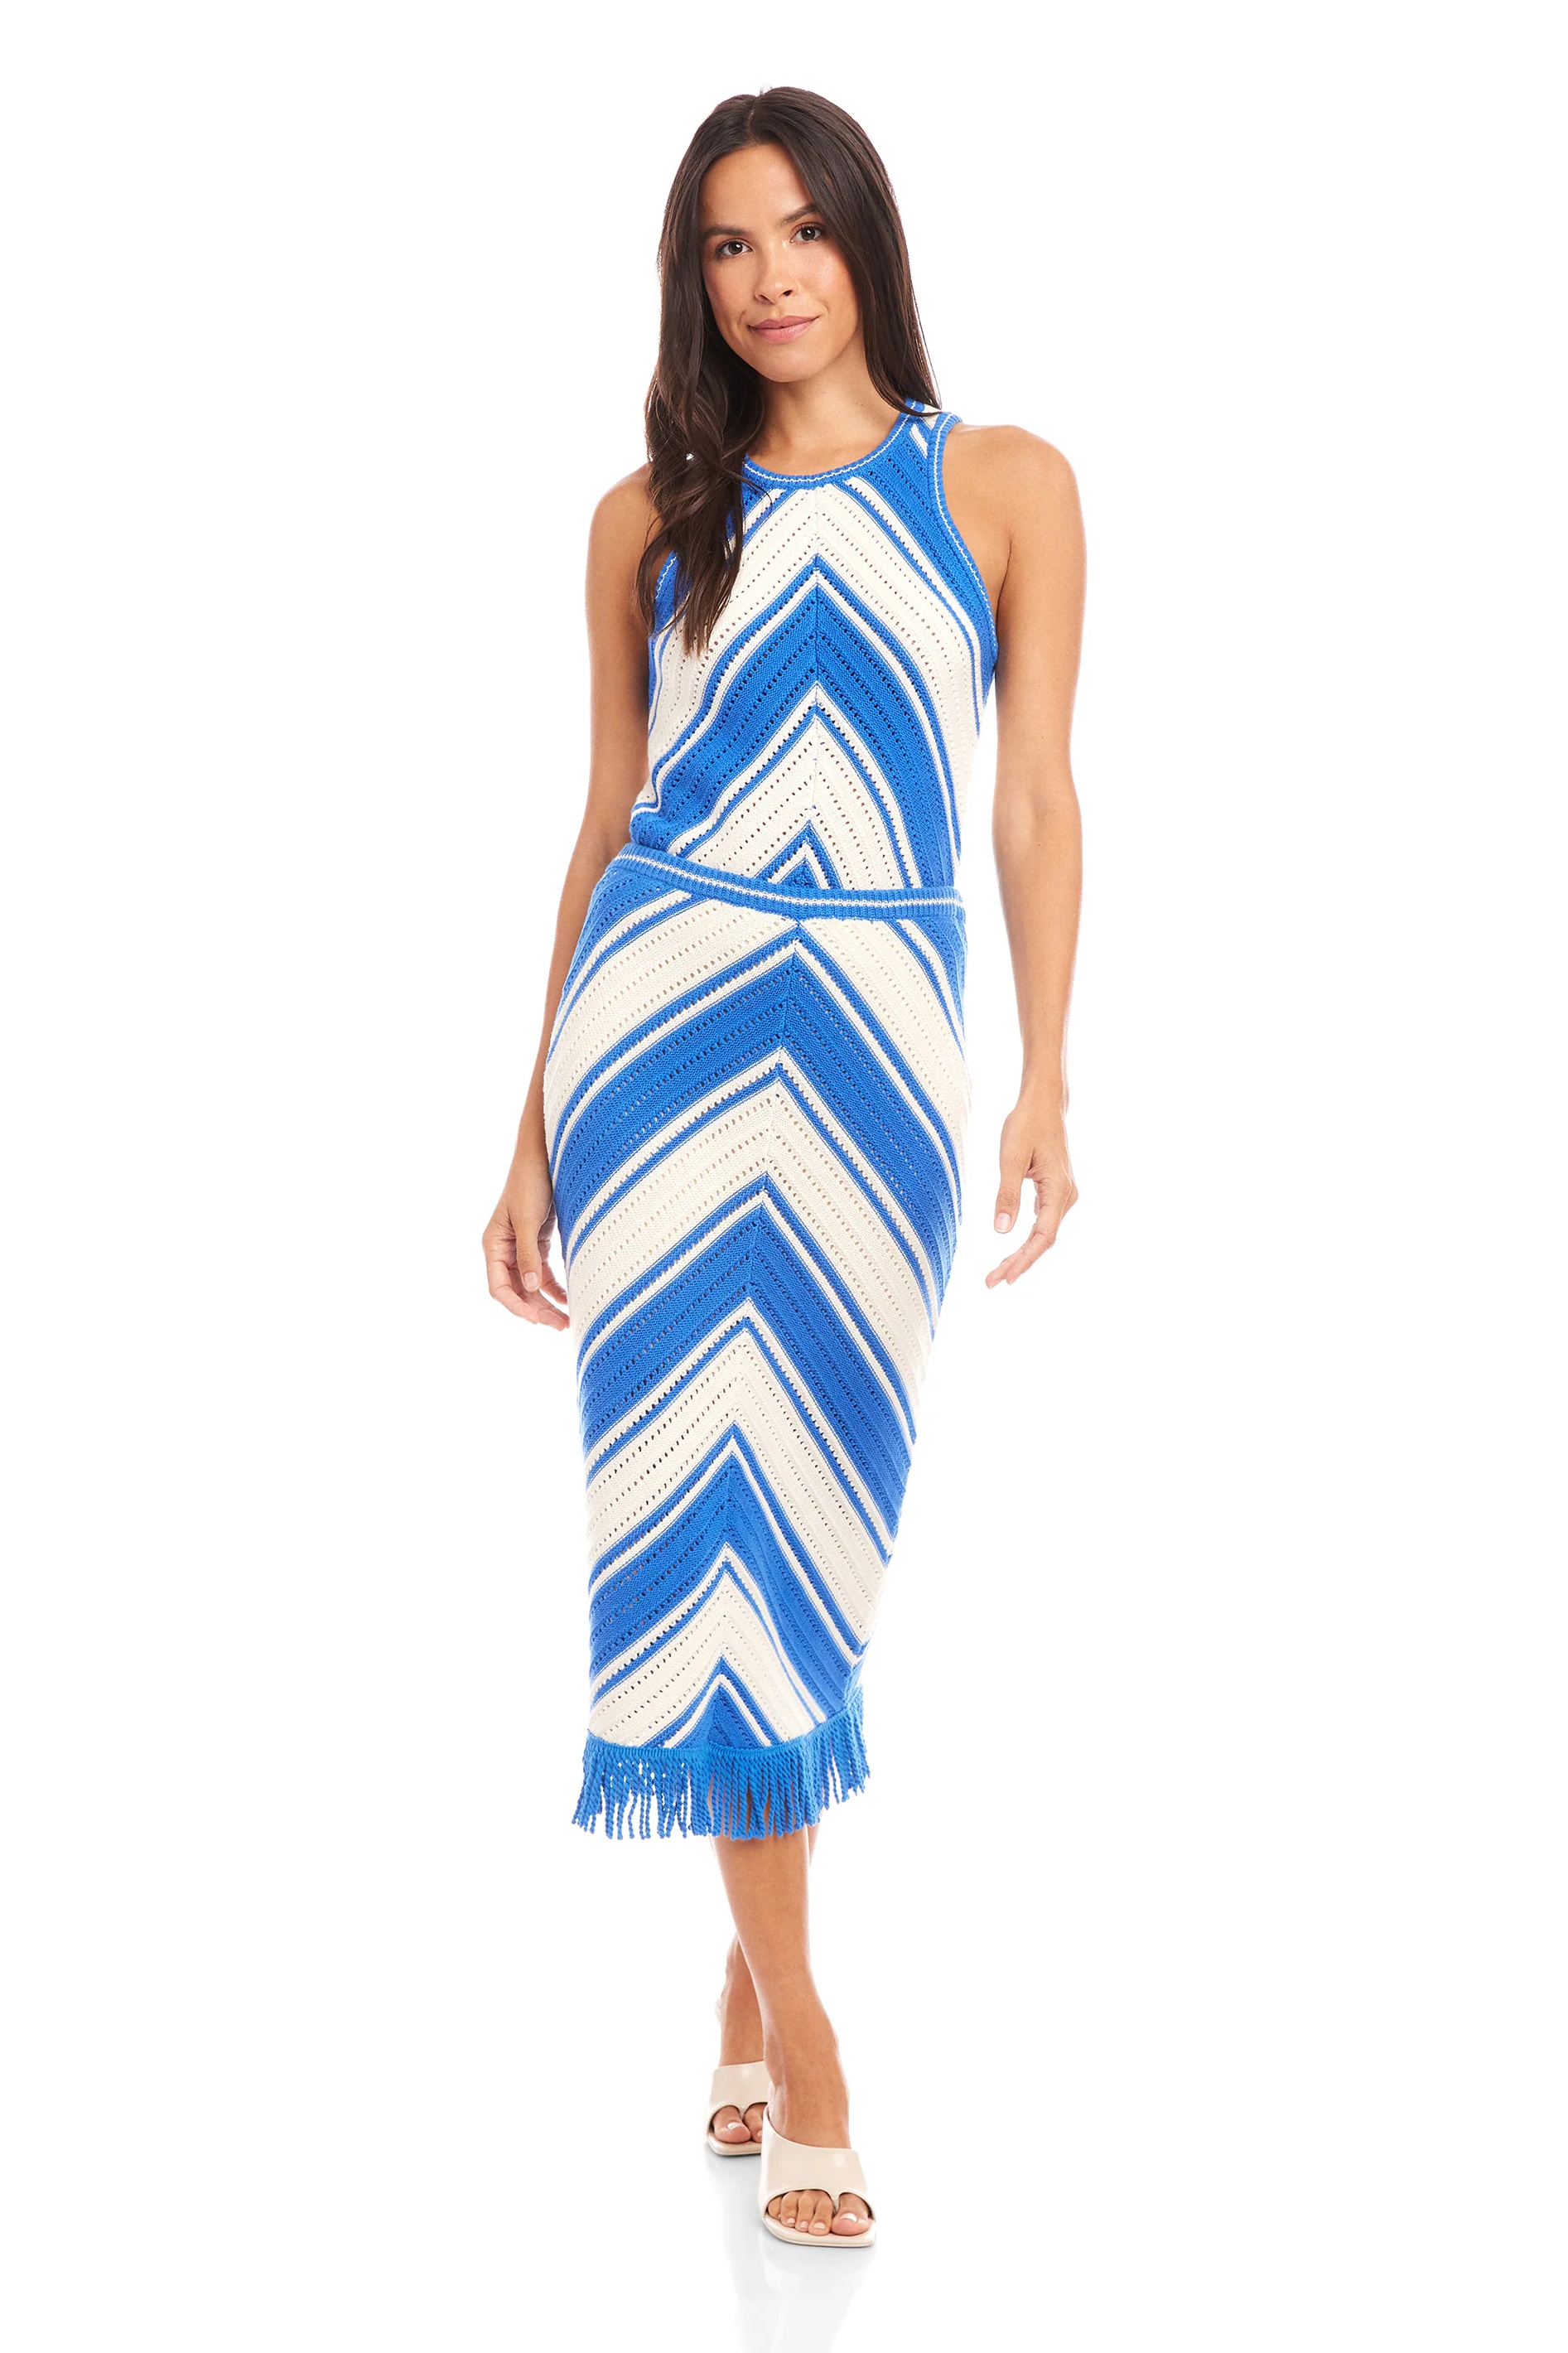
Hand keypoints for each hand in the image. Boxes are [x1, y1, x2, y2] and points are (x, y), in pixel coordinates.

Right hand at [483, 1159, 568, 1329]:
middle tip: (560, 1326)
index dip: (516, 1307)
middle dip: (536, 1310)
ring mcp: (521, 1247)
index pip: (498, 1287)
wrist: (544, 1156)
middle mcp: (503, 1249)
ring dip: (546, 1303)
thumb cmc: (530, 1182)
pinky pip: (543, 1273)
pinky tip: (567, 1301)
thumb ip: (528, 1254)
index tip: (536, 1320)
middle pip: (516, 1291)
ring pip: (530, 1285)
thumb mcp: (528, 1219)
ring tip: (565, 1321)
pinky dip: (554, 1287)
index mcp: (493, 1244)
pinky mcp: (537, 1242)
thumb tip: (530, 1288)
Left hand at [987, 1093, 1077, 1287]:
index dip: (1025, 1260)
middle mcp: (1066, 1196)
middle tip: (992, 1282)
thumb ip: (1007, 1194)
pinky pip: (1043, 1222)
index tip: (1006, 1278)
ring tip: (998, 1273)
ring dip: (1022, 1254)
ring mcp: (1062, 1195)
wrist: (1044, 1104)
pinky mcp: (1055, 1191)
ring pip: (1043, 1233)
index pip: (1043, 1236)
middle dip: (1019, 1263)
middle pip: (1043, 1240)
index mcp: (1059, 1190)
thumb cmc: (1027, 1125)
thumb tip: (1001, 1231)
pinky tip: (1012, 1251)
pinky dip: (1027, 1239)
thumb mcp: (1011, 1158)